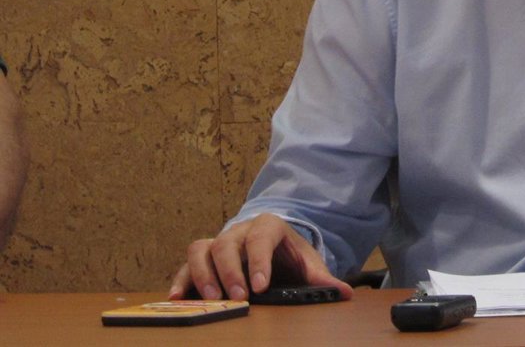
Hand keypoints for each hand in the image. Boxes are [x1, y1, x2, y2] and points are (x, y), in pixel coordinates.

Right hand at [168, 213, 353, 301]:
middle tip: (238, 298)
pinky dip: (181, 279)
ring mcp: (218, 241)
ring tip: (212, 299)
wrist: (273, 246)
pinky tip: (178, 298)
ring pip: (202, 249)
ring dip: (204, 274)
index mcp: (269, 226)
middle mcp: (239, 230)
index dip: (259, 262)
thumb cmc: (289, 256)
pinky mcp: (202, 257)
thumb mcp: (307, 264)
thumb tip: (345, 292)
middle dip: (231, 272)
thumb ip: (322, 278)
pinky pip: (185, 264)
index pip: (261, 238)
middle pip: (228, 244)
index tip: (260, 287)